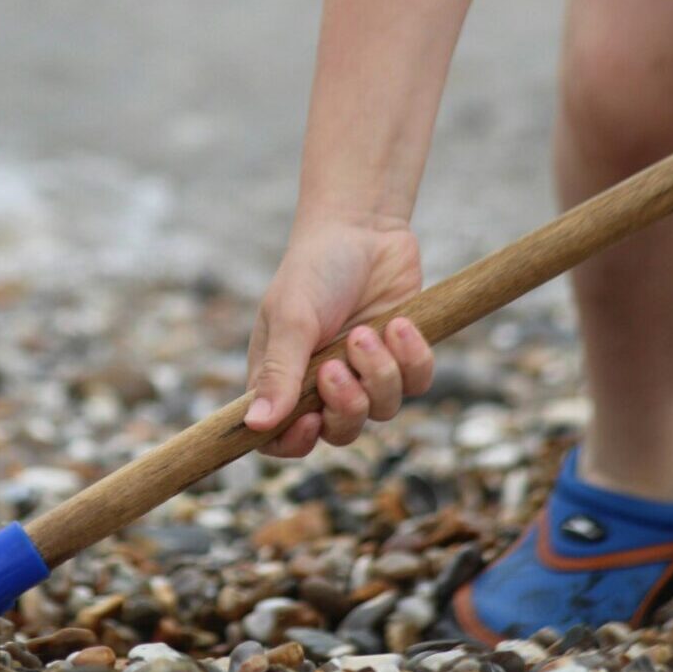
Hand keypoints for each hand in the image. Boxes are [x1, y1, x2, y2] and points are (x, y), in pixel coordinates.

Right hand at [244, 214, 433, 456]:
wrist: (364, 229)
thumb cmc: (314, 270)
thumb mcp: (291, 318)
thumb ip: (278, 374)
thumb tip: (255, 426)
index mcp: (282, 379)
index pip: (279, 438)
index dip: (293, 443)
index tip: (309, 421)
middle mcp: (322, 385)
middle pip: (339, 433)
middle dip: (345, 406)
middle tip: (336, 367)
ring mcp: (365, 374)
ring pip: (382, 411)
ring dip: (378, 373)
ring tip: (367, 331)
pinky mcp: (403, 359)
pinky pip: (417, 384)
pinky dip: (412, 358)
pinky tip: (401, 324)